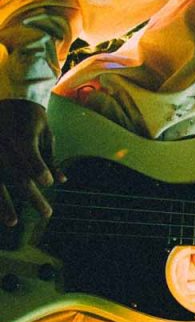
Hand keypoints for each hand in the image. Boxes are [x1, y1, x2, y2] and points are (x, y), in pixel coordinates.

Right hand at [0, 99, 63, 226]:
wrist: (6, 98)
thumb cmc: (29, 117)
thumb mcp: (44, 132)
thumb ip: (49, 157)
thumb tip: (61, 181)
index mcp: (20, 133)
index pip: (28, 152)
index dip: (38, 168)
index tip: (48, 182)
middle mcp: (2, 142)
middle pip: (16, 173)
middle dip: (31, 195)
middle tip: (47, 213)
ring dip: (4, 204)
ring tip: (13, 222)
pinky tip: (0, 212)